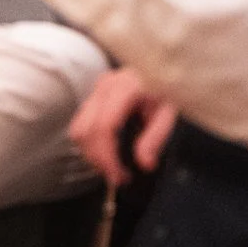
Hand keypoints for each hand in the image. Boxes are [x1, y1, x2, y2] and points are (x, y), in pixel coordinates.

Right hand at [70, 68, 176, 186]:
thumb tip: (144, 164)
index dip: (107, 156)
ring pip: (78, 129)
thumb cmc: (167, 91)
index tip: (119, 176)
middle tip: (117, 177)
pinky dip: (90, 144)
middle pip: (85, 130)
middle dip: (97, 159)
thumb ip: (155, 138)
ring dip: (91, 154)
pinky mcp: (94, 95)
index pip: (104, 127)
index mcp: (125, 88)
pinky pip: (81, 124)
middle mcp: (105, 86)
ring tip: (113, 166)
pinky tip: (108, 152)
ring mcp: (97, 89)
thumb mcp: (169, 114)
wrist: (165, 69)